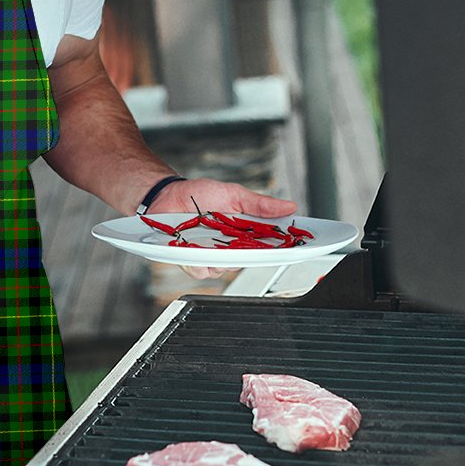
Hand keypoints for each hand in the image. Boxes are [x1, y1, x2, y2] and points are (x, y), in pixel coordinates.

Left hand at [148, 178, 297, 280]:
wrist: (168, 195)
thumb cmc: (200, 195)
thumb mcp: (234, 194)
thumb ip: (260, 204)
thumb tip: (290, 206)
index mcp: (245, 233)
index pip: (270, 246)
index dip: (284, 249)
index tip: (298, 246)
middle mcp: (230, 248)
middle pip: (250, 261)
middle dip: (251, 253)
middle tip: (246, 240)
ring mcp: (211, 256)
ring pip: (225, 269)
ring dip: (221, 256)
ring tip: (212, 237)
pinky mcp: (192, 261)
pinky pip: (201, 270)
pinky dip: (199, 260)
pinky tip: (194, 247)